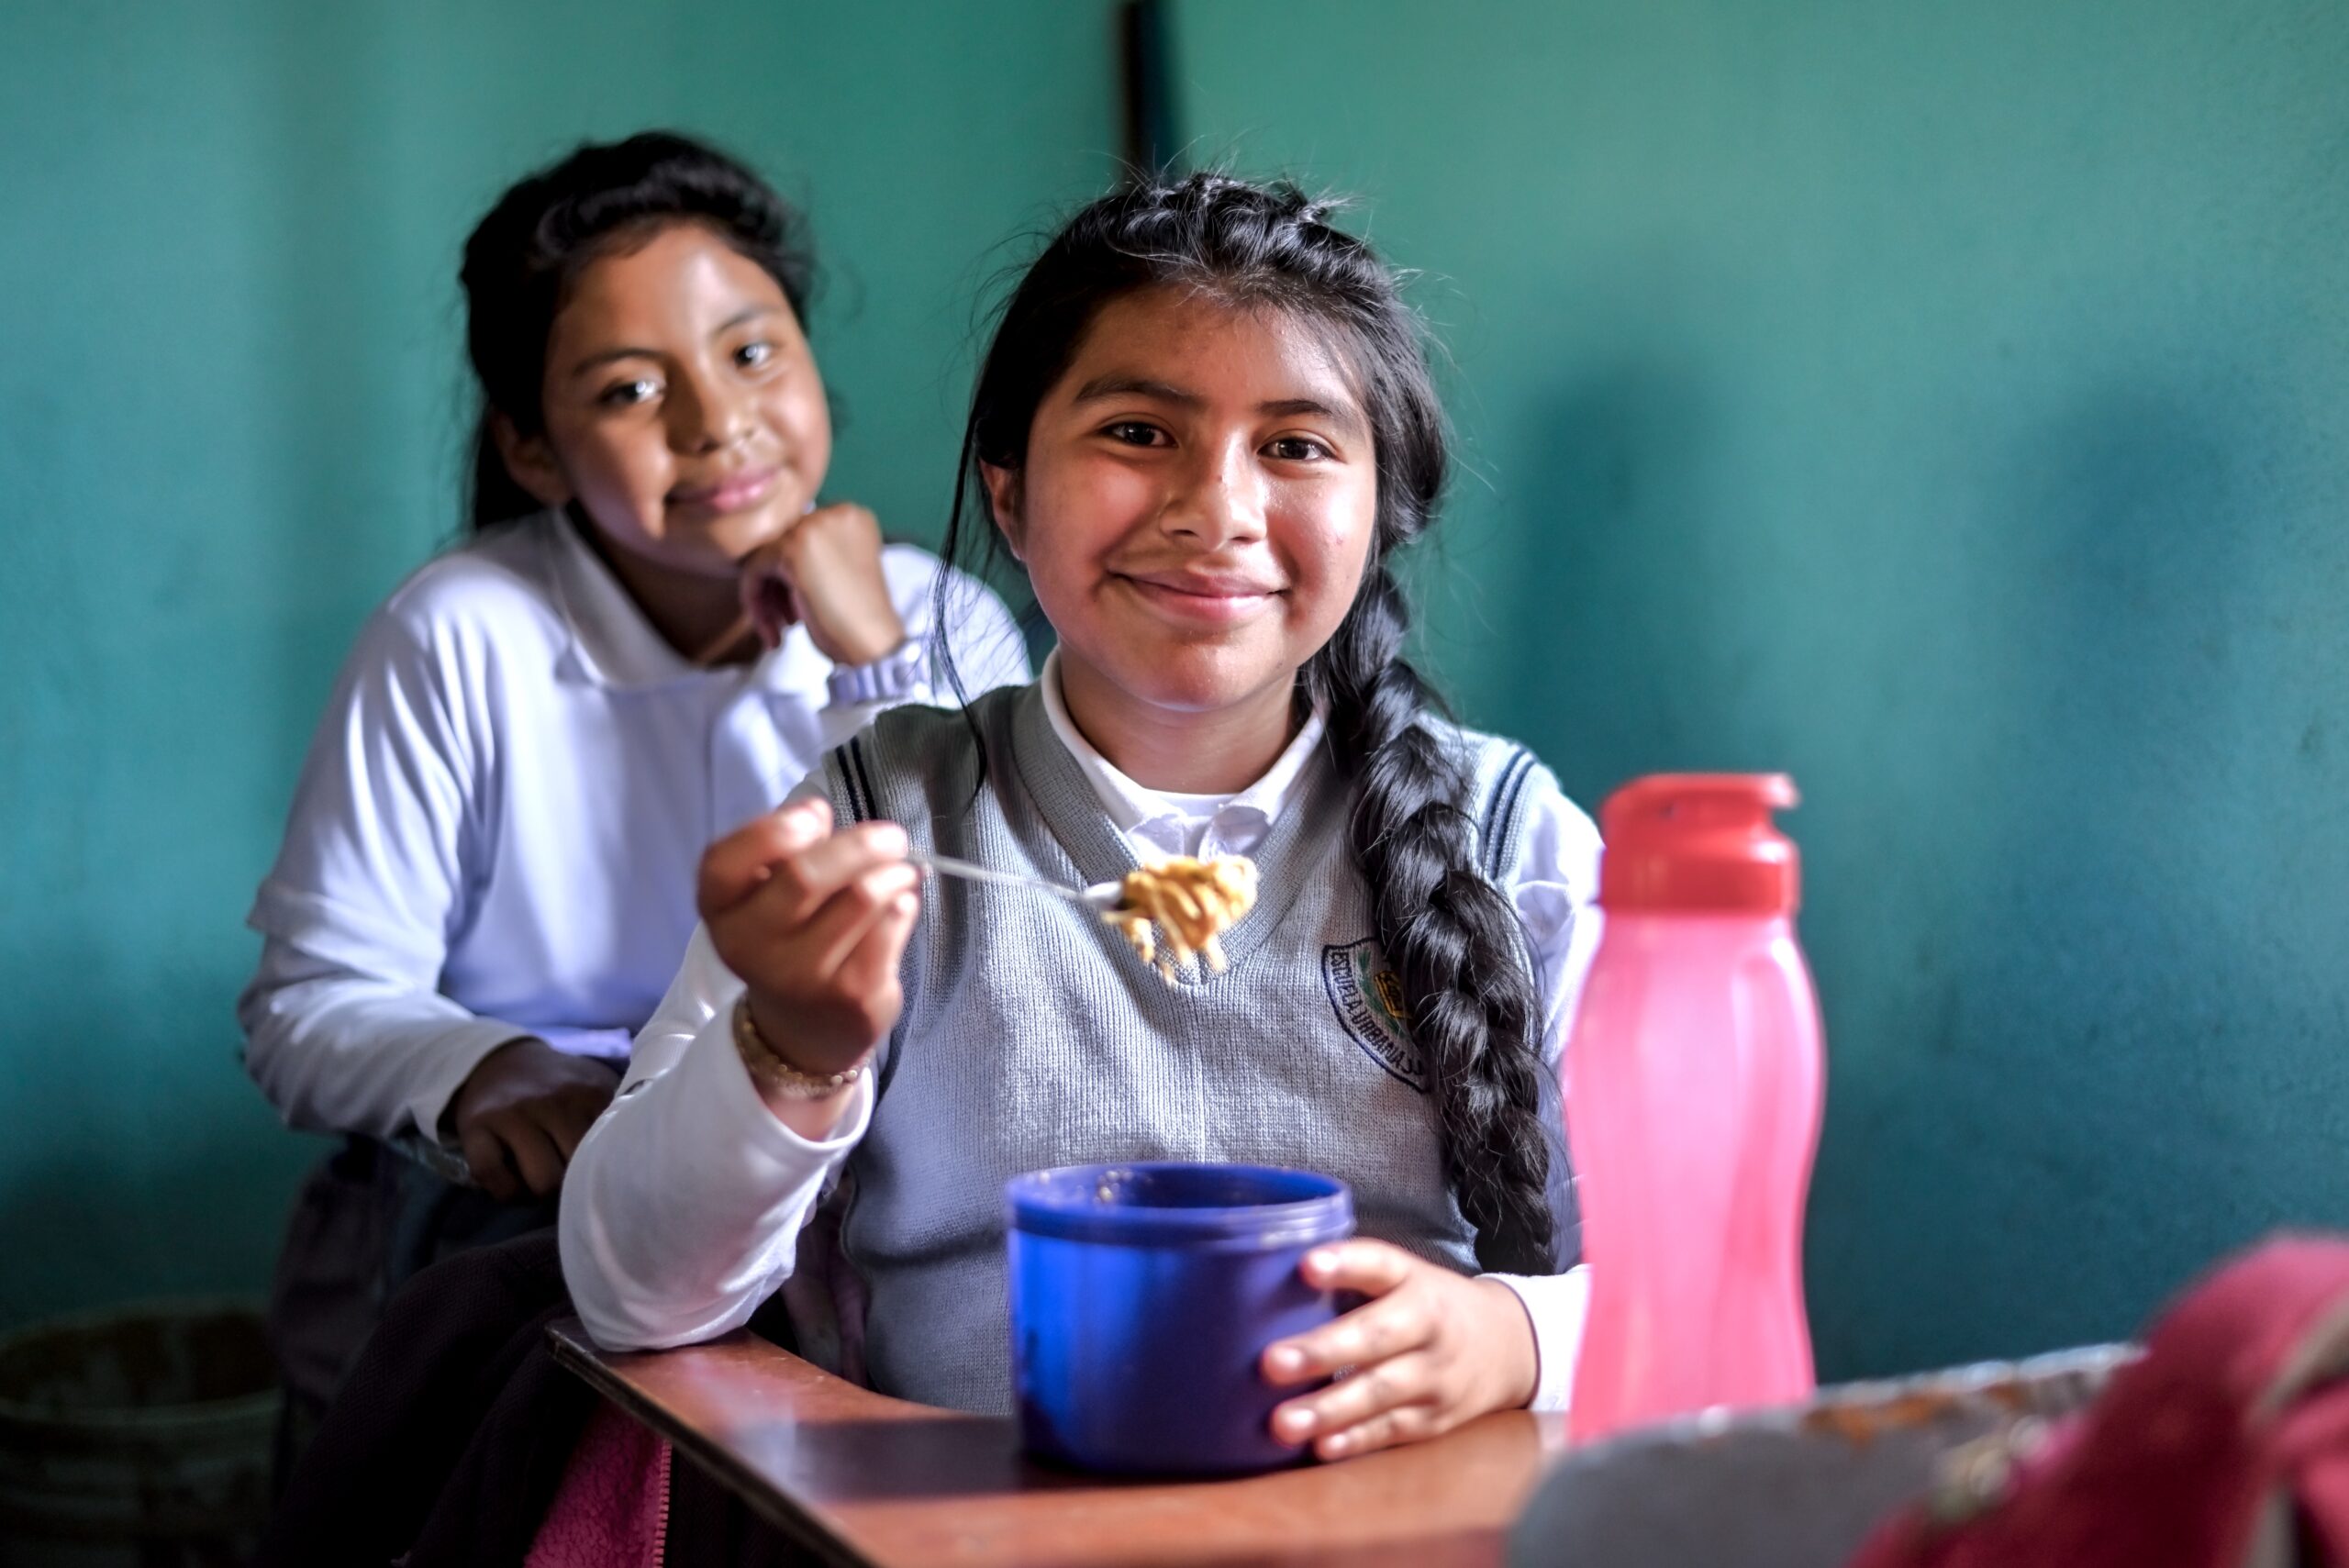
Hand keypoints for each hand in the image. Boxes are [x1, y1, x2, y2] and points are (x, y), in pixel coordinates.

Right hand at [447, 1038, 620, 1201]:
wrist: (497, 1061)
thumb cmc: (556, 1089)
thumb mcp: (593, 1089)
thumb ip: (617, 1116)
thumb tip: (640, 1161)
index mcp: (590, 1092)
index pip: (612, 1146)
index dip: (610, 1170)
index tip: (604, 1175)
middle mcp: (554, 1101)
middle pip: (578, 1170)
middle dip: (574, 1188)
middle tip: (567, 1185)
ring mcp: (513, 1113)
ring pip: (542, 1181)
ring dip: (541, 1195)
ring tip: (540, 1186)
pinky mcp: (476, 1126)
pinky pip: (494, 1176)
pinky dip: (506, 1192)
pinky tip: (513, 1185)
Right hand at [699, 797, 920, 1082]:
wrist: (806, 1029)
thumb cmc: (793, 940)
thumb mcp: (769, 897)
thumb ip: (787, 853)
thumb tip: (819, 813)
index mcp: (722, 911)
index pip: (723, 863)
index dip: (771, 831)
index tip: (817, 815)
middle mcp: (750, 947)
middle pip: (805, 876)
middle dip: (861, 844)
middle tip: (891, 838)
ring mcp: (800, 976)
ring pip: (862, 897)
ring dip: (894, 874)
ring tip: (900, 874)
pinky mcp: (850, 995)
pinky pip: (891, 926)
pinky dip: (905, 905)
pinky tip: (900, 907)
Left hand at [738, 501, 904, 665]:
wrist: (873, 643)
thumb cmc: (858, 618)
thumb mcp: (839, 571)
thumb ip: (812, 554)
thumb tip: (767, 554)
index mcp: (852, 516)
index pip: (800, 535)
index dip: (791, 573)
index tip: (794, 608)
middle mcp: (834, 513)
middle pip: (780, 544)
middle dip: (776, 587)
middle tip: (784, 622)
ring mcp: (813, 527)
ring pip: (763, 557)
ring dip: (765, 598)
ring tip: (777, 631)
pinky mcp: (792, 549)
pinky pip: (754, 570)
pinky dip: (755, 602)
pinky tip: (773, 632)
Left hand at [1262, 1240, 1538, 1460]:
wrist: (1507, 1346)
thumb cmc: (1427, 1304)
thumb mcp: (1401, 1277)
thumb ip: (1349, 1277)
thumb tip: (1259, 1277)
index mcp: (1412, 1280)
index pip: (1379, 1264)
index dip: (1344, 1263)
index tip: (1306, 1265)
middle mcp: (1428, 1325)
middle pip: (1376, 1337)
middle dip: (1322, 1351)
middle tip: (1270, 1363)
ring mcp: (1435, 1376)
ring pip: (1381, 1392)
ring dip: (1330, 1410)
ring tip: (1282, 1423)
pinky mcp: (1433, 1418)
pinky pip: (1391, 1430)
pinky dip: (1356, 1440)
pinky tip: (1321, 1446)